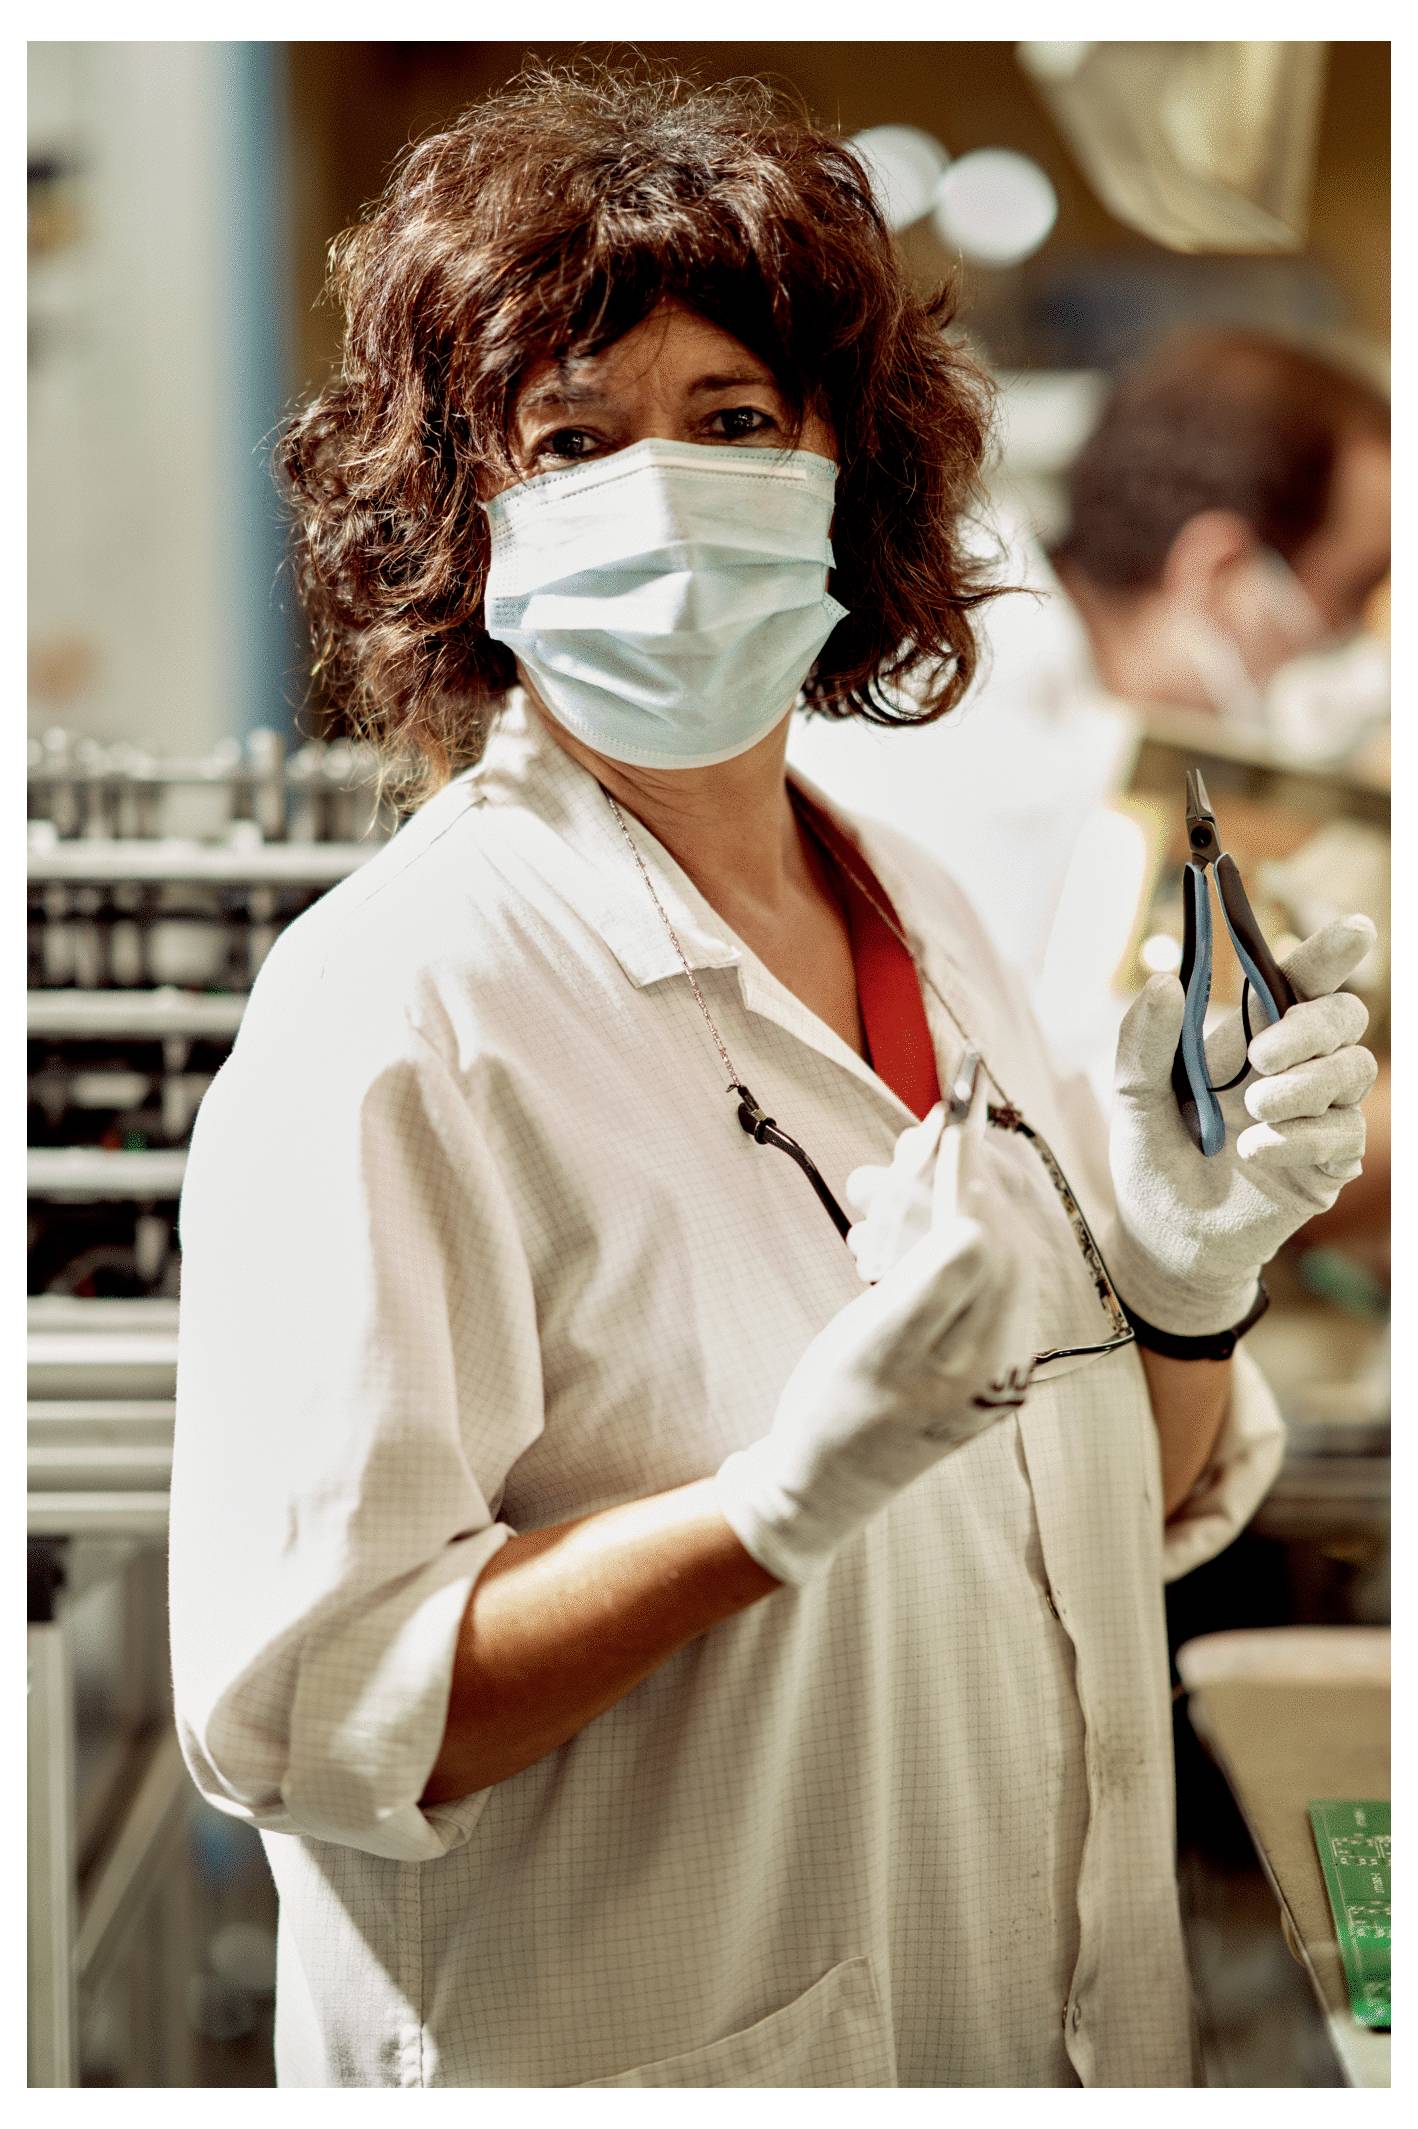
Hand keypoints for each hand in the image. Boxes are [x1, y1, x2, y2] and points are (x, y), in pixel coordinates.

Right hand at [712, 1091, 1036, 1586]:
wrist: (815, 1489)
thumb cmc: (833, 1418)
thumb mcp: (875, 1345)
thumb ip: (934, 1281)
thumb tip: (977, 1217)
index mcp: (992, 1352)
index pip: (997, 1237)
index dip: (969, 1175)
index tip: (941, 1123)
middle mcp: (1004, 1353)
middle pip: (991, 1240)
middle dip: (944, 1186)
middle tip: (897, 1152)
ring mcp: (985, 1357)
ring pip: (968, 1256)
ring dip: (920, 1214)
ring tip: (865, 1199)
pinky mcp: (960, 1358)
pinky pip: (952, 1283)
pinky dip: (915, 1249)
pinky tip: (873, 1245)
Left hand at [1106, 913, 1377, 1337]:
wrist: (1161, 1239)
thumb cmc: (1152, 1158)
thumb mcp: (1132, 1097)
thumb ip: (1144, 1041)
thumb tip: (1167, 979)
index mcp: (1250, 1036)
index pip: (1300, 981)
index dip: (1329, 953)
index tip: (1353, 932)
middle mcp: (1293, 1067)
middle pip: (1345, 1015)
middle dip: (1312, 1026)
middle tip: (1261, 1057)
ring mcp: (1316, 1115)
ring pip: (1356, 1070)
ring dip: (1305, 1083)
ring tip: (1252, 1109)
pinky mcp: (1326, 1164)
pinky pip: (1344, 1133)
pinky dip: (1301, 1136)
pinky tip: (1254, 1151)